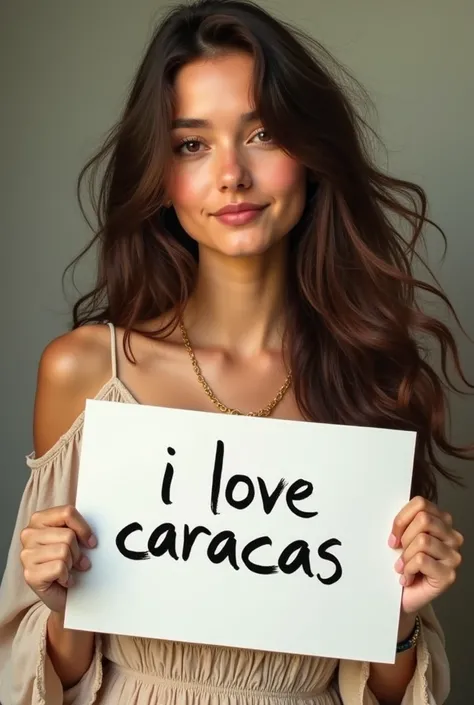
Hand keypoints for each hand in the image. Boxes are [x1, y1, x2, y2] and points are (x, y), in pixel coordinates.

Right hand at [20, 505, 96, 613]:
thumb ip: (76, 528)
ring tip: (68, 569)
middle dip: (77, 551)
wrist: (62, 593)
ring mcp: (26, 555)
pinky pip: (59, 568)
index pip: (67, 512)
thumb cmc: (68, 562)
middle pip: (68, 535)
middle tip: (76, 561)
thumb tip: (91, 532)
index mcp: (39, 519)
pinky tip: (63, 579)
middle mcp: (29, 534)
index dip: (84, 528)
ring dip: (72, 564)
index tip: (90, 541)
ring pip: (64, 551)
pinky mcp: (29, 574)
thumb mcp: (73, 538)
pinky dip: (66, 576)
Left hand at [389, 496, 462, 614]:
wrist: (404, 594)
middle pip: (423, 520)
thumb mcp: (402, 536)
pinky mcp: (449, 575)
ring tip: (403, 567)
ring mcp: (453, 556)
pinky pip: (422, 560)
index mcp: (442, 521)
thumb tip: (392, 513)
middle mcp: (452, 536)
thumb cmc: (403, 562)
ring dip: (405, 556)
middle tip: (399, 552)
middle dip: (404, 537)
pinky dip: (408, 569)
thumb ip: (404, 522)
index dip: (402, 518)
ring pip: (423, 540)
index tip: (393, 535)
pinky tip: (408, 577)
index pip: (421, 503)